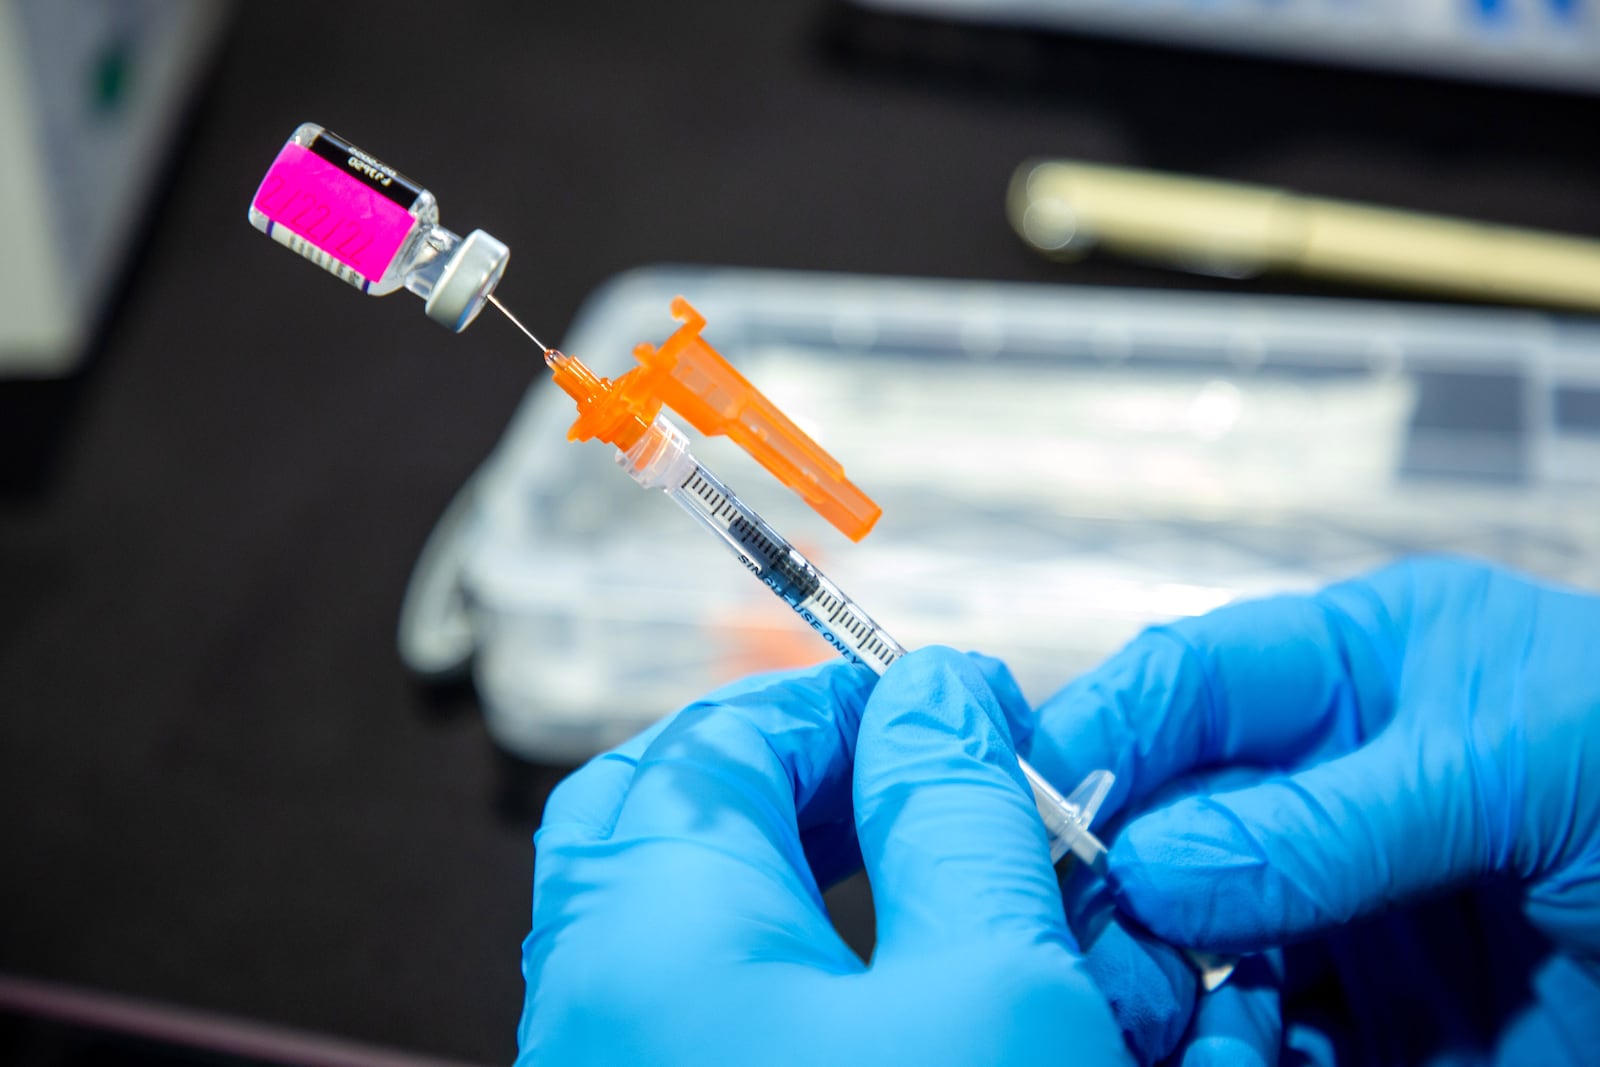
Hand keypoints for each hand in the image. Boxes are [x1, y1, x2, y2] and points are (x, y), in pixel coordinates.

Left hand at [517, 648, 1132, 1064]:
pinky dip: (767, 950)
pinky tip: (867, 979)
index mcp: (648, 927)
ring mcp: (605, 1060)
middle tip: (910, 777)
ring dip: (780, 856)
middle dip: (792, 767)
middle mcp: (591, 993)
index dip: (854, 700)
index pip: (726, 734)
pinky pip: (683, 996)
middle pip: (660, 806)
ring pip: (665, 905)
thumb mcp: (994, 990)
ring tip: (904, 868)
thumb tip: (939, 695)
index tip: (958, 711)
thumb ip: (959, 815)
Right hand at [1027, 556, 1599, 1063]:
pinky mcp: (1375, 1013)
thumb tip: (1154, 863)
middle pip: (1166, 817)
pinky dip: (1231, 1046)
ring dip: (1163, 977)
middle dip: (1116, 874)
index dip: (1099, 732)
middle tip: (1093, 939)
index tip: (1032, 804)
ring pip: (1193, 935)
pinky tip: (1237, 1052)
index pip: (1185, 680)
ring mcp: (1346, 902)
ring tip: (1163, 1013)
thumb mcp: (1516, 766)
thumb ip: (1330, 817)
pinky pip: (1261, 1028)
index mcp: (1361, 672)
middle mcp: (1329, 784)